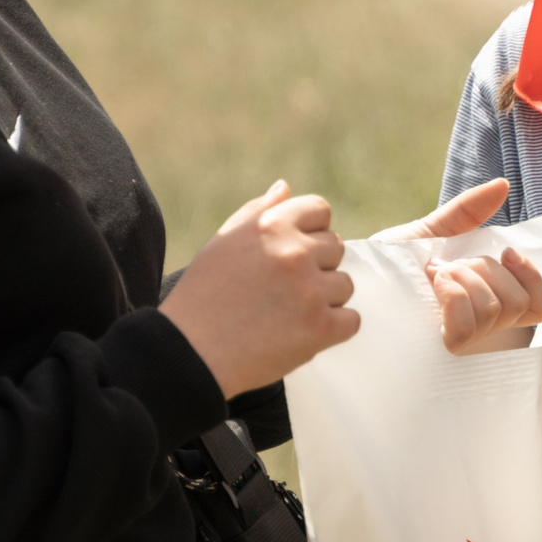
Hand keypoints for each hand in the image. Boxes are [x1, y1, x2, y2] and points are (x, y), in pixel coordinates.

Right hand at [161, 180, 355, 395]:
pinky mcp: (320, 327)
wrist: (190, 353)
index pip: (320, 210)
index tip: (293, 252)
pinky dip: (333, 329)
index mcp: (271, 225)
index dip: (310, 231)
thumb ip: (258, 211)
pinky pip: (351, 320)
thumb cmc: (202, 296)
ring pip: (344, 285)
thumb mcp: (223, 242)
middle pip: (335, 247)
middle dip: (316, 265)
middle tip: (283, 288)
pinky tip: (302, 332)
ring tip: (288, 313)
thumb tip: (285, 187)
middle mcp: (295, 252)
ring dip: (324, 298)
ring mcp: (311, 290)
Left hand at [382, 178, 541, 354]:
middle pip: (516, 302)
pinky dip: (452, 296)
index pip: (540, 309)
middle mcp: (483, 331)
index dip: (532, 278)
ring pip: (494, 309)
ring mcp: (466, 345)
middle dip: (482, 270)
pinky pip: (467, 325)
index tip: (507, 253)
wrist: (359, 279)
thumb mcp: (435, 232)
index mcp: (490, 304)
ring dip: (462, 279)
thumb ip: (469, 211)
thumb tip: (503, 184)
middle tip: (448, 266)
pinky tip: (434, 285)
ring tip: (435, 275)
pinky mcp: (443, 351)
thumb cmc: (395, 264)